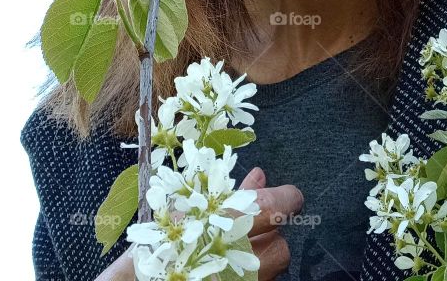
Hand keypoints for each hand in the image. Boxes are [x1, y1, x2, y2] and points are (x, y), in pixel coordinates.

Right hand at [92, 166, 303, 280]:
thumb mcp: (183, 211)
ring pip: (273, 270)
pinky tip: (231, 267)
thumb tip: (259, 175)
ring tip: (238, 250)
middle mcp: (237, 262)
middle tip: (252, 229)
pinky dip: (251, 274)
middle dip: (270, 237)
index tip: (290, 197)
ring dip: (262, 258)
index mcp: (221, 227)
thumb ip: (225, 195)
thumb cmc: (156, 246)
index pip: (273, 208)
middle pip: (280, 248)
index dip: (287, 199)